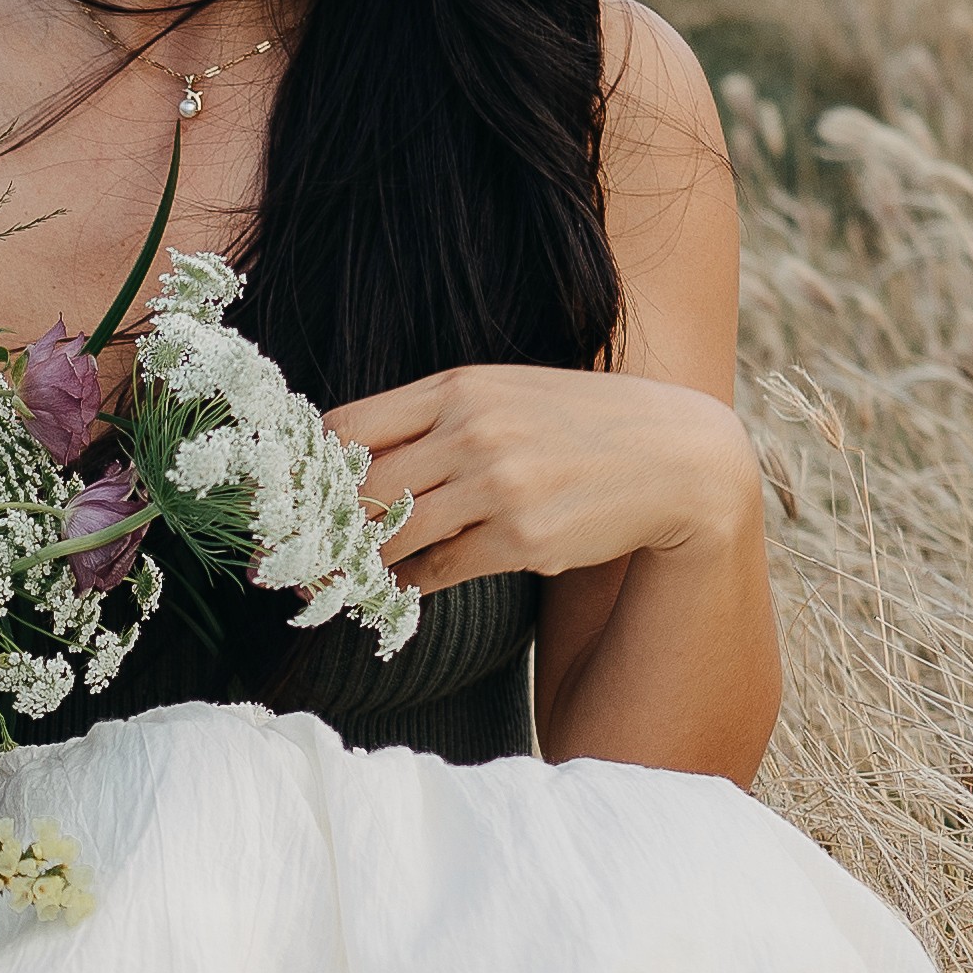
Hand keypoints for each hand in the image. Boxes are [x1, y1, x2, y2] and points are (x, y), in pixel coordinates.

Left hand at [322, 361, 761, 596]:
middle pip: (360, 487)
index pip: (347, 426)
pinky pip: (439, 571)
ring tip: (347, 573)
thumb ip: (435, 418)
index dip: (310, 468)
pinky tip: (404, 585)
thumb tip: (356, 457)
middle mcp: (473, 431)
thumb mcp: (505, 395)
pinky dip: (412, 583)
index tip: (297, 496)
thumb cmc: (579, 424)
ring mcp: (499, 486)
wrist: (675, 456)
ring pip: (394, 535)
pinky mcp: (524, 539)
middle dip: (324, 526)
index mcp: (458, 387)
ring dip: (363, 562)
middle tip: (303, 552)